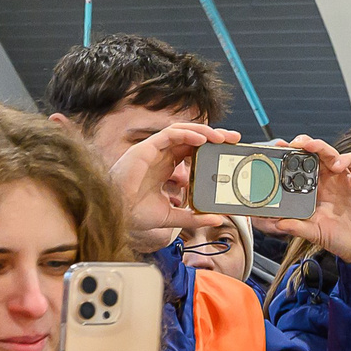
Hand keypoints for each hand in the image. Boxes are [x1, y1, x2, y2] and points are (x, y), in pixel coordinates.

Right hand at [109, 122, 239, 236]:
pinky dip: (187, 134)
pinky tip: (201, 139)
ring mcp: (154, 150)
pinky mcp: (146, 148)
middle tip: (234, 138)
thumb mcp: (171, 217)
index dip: (212, 148)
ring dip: (203, 131)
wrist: (116, 216)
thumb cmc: (134, 214)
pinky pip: (169, 134)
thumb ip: (193, 217)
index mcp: (166, 168)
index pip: (193, 151)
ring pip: (182, 131)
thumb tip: (215, 218)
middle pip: (192, 138)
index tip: (230, 151)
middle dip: (214, 136)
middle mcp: (161, 156)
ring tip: (221, 137)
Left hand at [264, 136, 350, 270]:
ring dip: (319, 146)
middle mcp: (328, 181)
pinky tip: (337, 166)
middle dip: (302, 145)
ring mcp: (344, 179)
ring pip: (330, 154)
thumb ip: (296, 227)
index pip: (300, 168)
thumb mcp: (314, 233)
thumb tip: (277, 223)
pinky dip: (345, 159)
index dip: (289, 158)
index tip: (276, 151)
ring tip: (309, 146)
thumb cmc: (339, 238)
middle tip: (290, 143)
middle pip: (314, 155)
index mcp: (314, 190)